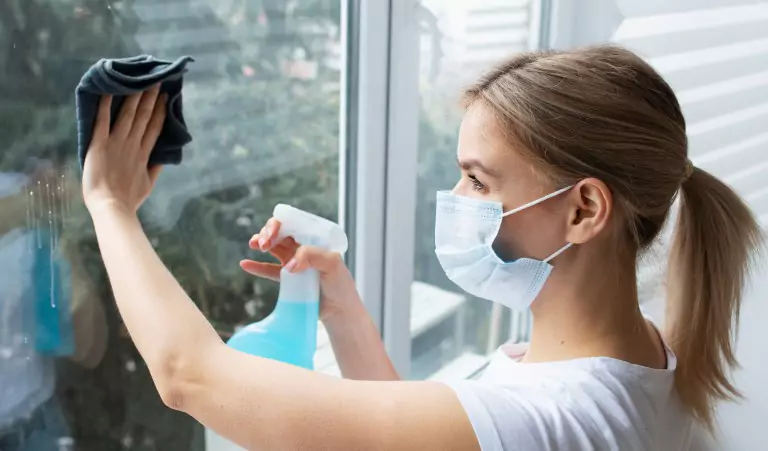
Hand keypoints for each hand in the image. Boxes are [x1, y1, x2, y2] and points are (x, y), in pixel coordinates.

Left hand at [82, 86, 166, 213]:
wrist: (111, 207)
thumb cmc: (128, 199)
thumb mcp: (148, 184)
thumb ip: (155, 168)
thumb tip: (164, 157)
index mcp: (144, 154)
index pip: (154, 127)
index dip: (160, 111)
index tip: (165, 96)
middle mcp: (132, 144)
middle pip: (143, 117)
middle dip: (150, 98)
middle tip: (155, 81)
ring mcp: (116, 143)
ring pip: (127, 115)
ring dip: (134, 97)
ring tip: (139, 82)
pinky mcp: (99, 144)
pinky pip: (102, 121)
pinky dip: (104, 106)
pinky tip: (107, 91)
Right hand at [240, 218, 363, 323]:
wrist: (339, 311)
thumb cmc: (341, 285)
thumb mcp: (332, 265)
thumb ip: (312, 257)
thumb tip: (289, 265)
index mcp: (314, 240)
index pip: (294, 224)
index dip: (280, 225)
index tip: (272, 234)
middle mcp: (303, 248)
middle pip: (280, 232)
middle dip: (268, 232)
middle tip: (264, 243)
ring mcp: (294, 263)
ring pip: (273, 247)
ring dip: (261, 242)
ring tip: (255, 245)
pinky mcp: (287, 279)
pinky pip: (268, 270)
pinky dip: (256, 267)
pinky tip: (245, 264)